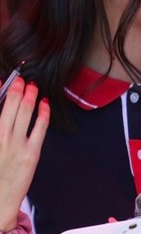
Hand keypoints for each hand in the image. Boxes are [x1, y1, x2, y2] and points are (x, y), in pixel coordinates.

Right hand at [0, 77, 49, 230]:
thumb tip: (5, 113)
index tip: (1, 80)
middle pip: (8, 107)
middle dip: (14, 89)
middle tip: (19, 79)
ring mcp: (15, 146)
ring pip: (23, 113)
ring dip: (29, 96)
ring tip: (31, 86)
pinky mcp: (31, 153)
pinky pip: (40, 127)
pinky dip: (43, 113)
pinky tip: (44, 104)